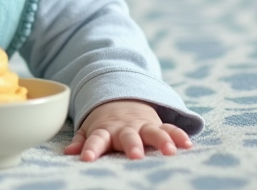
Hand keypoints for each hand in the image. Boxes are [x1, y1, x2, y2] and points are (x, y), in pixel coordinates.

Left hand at [64, 99, 192, 161]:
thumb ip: (82, 140)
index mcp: (106, 130)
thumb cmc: (106, 123)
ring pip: (153, 132)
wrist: (123, 98)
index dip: (91, 148)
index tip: (87, 158)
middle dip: (132, 145)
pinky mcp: (158, 125)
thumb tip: (69, 152)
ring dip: (161, 141)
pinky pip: (170, 129)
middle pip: (128, 136)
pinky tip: (187, 144)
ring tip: (169, 151)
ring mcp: (143, 126)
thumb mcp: (92, 129)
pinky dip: (178, 136)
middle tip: (135, 155)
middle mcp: (125, 128)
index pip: (96, 140)